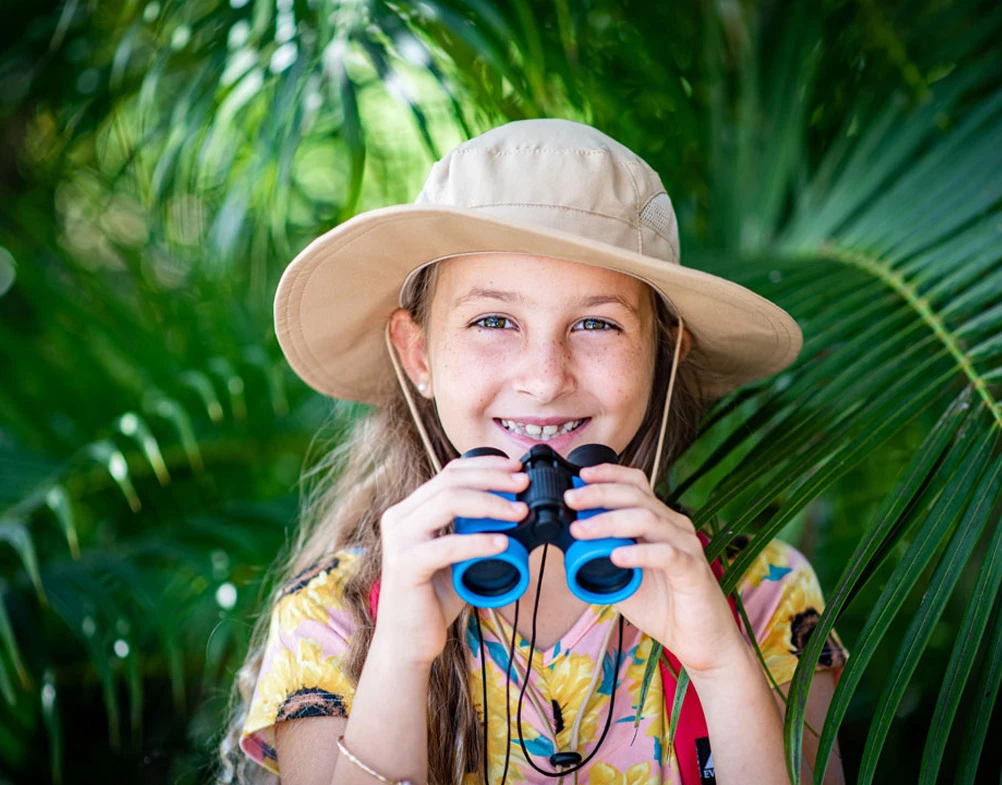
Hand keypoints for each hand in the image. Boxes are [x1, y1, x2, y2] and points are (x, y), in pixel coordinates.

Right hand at [376, 454, 529, 664]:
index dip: (485, 466)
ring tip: (521, 512)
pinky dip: (479, 542)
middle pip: (450, 481)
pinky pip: (448, 546)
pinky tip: (504, 543)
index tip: (516, 469)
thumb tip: (517, 512)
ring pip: (448, 503)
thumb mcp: (455, 556)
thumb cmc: (434, 599)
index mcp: (409, 510)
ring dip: (490, 504)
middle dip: (492, 478)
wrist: (407, 643)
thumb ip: (473, 532)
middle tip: (524, 484)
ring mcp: (399, 541)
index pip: (449, 473)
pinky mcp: (405, 566)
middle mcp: (399, 518)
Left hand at [564, 463, 746, 674]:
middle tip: (571, 499)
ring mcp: (686, 546)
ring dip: (609, 522)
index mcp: (659, 522)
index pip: (636, 484)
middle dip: (600, 494)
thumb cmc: (662, 606)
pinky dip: (639, 552)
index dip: (609, 474)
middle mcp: (674, 526)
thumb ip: (601, 560)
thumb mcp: (622, 578)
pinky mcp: (693, 570)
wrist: (700, 641)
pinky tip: (616, 556)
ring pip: (648, 519)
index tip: (580, 476)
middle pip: (637, 496)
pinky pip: (666, 554)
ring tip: (581, 531)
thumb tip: (568, 546)